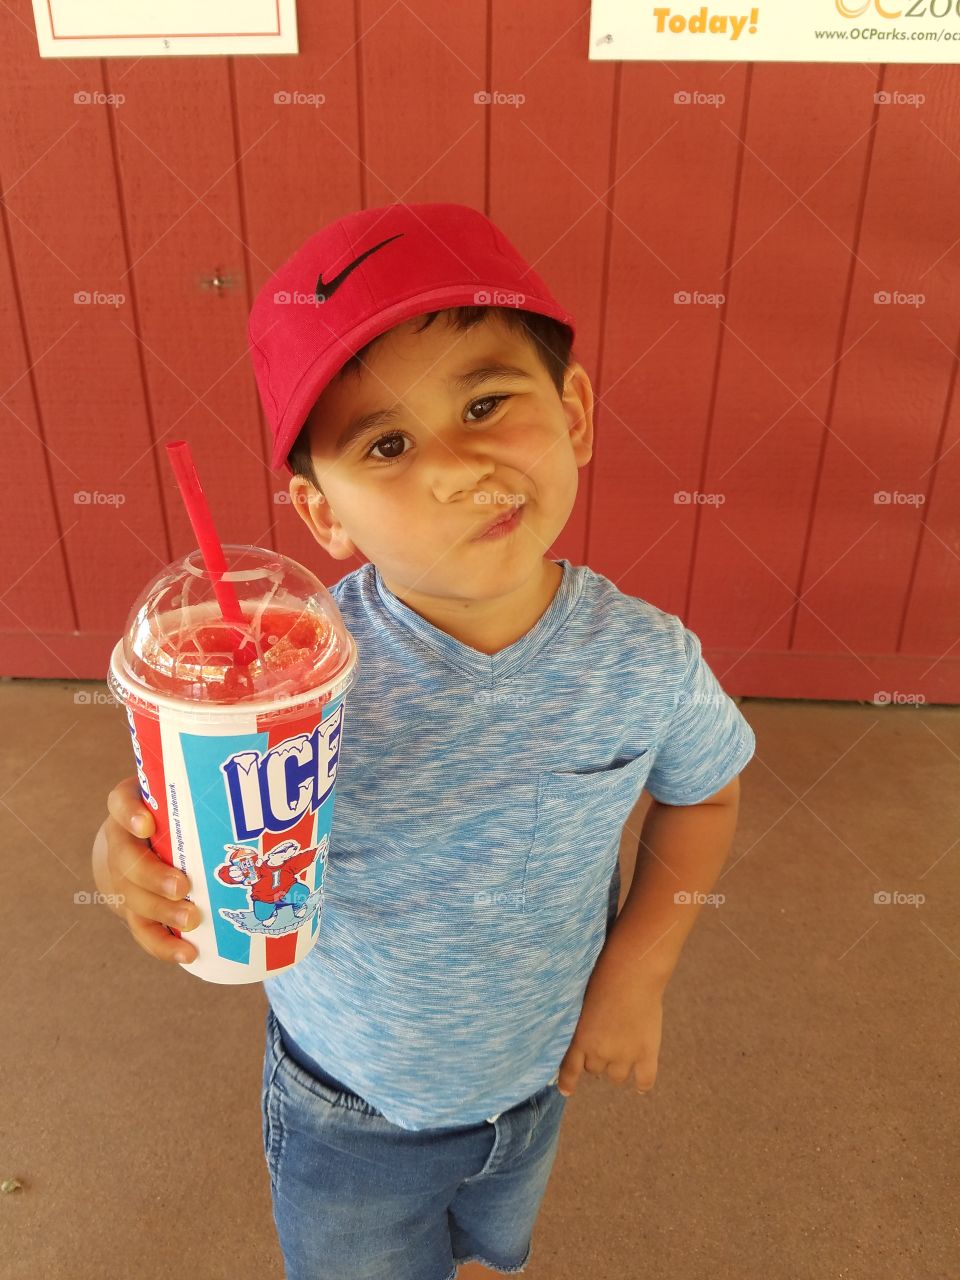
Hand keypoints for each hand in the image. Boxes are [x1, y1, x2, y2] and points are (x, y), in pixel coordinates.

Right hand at [91, 775, 201, 964]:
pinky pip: (142, 929)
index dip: (131, 814)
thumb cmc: (180, 814)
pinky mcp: (133, 908)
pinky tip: (188, 953)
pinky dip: (164, 944)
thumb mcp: (187, 798)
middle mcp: (122, 841)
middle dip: (152, 875)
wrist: (142, 843)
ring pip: (131, 897)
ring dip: (161, 912)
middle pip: (125, 858)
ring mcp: (123, 877)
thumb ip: (216, 796)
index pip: (121, 803)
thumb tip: (284, 793)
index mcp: (135, 807)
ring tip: (191, 921)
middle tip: (182, 887)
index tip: (148, 826)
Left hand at [557, 938, 664, 1096]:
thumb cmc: (602, 976)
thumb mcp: (580, 1001)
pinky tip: (640, 1086)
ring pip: (617, 1076)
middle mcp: (600, 1052)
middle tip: (604, 1041)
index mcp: (579, 1039)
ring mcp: (625, 1055)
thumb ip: (579, 1022)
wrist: (632, 972)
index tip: (566, 1091)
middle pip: (594, 1069)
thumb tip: (578, 1034)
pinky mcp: (647, 1053)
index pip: (569, 1069)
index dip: (567, 1082)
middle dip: (597, 1058)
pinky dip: (642, 1084)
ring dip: (617, 1067)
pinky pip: (645, 1079)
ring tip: (622, 1050)